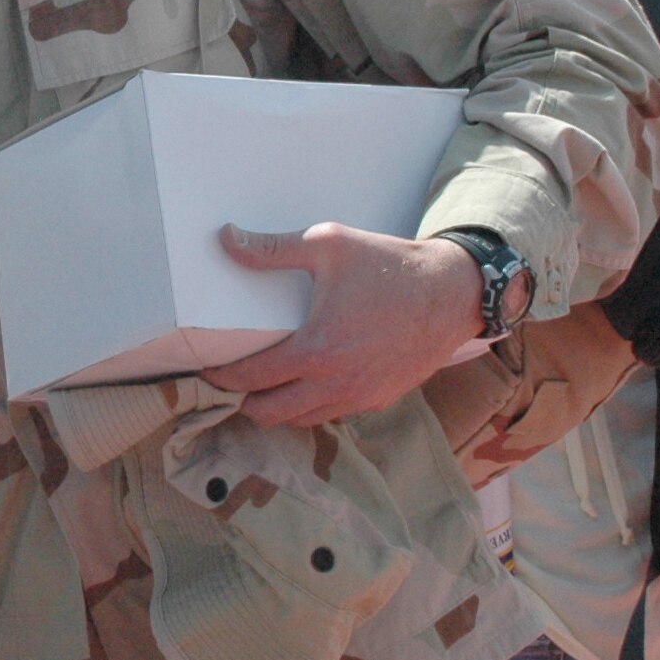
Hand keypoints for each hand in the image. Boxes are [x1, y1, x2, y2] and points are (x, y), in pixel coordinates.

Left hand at [201, 222, 483, 427]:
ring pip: (301, 420)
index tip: (205, 370)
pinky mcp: (379, 399)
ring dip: (275, 409)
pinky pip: (332, 415)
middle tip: (229, 382)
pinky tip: (301, 387)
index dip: (221, 378)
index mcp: (317, 350)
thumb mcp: (328, 245)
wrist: (454, 291)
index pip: (251, 378)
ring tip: (259, 388)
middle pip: (269, 413)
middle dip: (243, 401)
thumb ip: (272, 248)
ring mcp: (360, 397)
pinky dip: (309, 408)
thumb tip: (226, 239)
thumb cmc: (390, 265)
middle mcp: (336, 384)